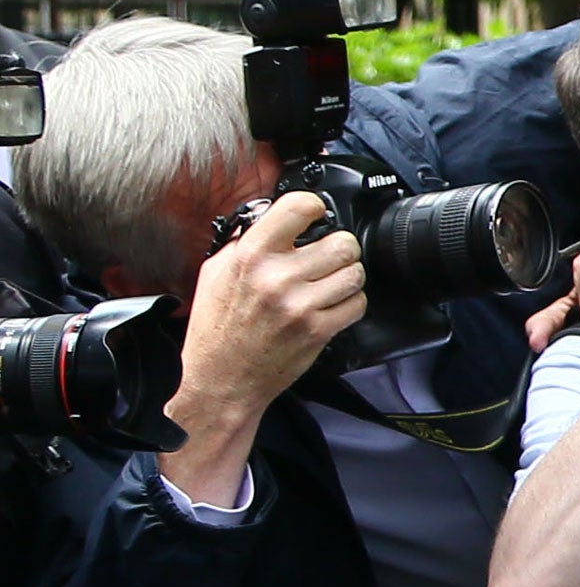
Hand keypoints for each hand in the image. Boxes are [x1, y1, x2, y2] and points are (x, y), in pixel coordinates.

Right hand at [175, 192, 367, 421]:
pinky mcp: (317, 330)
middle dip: (340, 248)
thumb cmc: (216, 328)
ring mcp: (300, 306)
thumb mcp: (215, 272)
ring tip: (331, 281)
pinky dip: (350, 304)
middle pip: (342, 243)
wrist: (219, 379)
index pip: (299, 207)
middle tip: (329, 256)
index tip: (316, 214)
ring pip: (355, 273)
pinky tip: (331, 306)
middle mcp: (277, 278)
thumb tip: (272, 217)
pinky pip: (356, 304)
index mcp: (251, 256)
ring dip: (348, 275)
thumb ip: (245, 241)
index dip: (314, 207)